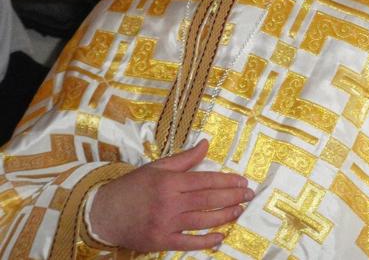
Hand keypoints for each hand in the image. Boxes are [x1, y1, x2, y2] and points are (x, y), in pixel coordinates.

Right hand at [89, 140, 252, 251]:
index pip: (206, 180)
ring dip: (225, 216)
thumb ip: (185, 158)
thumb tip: (207, 144)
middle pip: (208, 200)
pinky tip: (220, 237)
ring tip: (239, 210)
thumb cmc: (132, 187)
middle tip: (249, 195)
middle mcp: (169, 202)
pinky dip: (206, 241)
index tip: (242, 181)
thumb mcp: (157, 167)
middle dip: (233, 197)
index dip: (227, 181)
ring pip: (202, 220)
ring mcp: (165, 223)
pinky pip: (188, 242)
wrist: (102, 213)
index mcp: (169, 182)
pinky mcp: (160, 241)